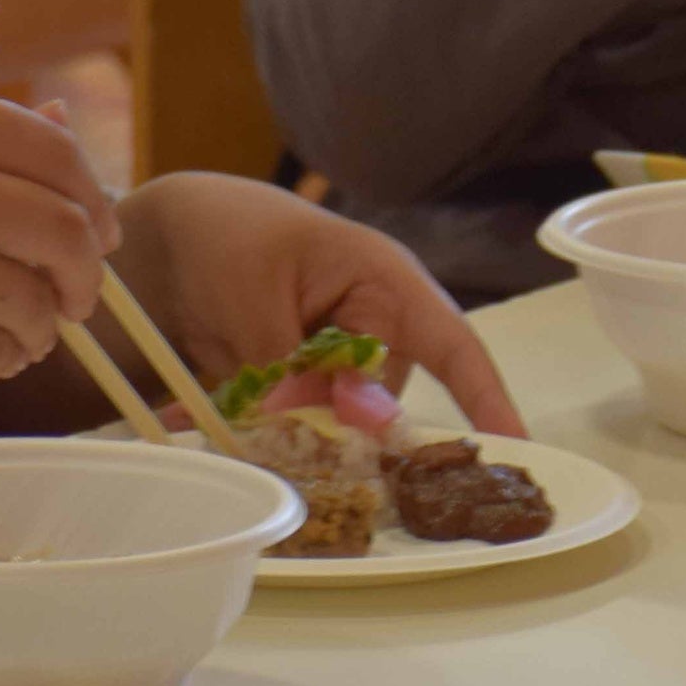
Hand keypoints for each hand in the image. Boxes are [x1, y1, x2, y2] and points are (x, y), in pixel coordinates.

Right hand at [0, 90, 119, 396]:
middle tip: (78, 294)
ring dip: (44, 322)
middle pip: (65, 224)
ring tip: (24, 330)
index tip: (98, 226)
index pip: (51, 147)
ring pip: (37, 295)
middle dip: (86, 269)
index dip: (91, 192)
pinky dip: (7, 355)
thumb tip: (65, 115)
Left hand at [108, 173, 523, 436]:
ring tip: (217, 407)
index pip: (452, 345)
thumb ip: (297, 364)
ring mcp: (336, 367)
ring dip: (280, 435)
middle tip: (274, 434)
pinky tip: (189, 413)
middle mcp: (375, 332)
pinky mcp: (298, 394)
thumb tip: (345, 426)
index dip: (486, 398)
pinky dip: (245, 432)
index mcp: (386, 285)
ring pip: (333, 430)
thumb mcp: (255, 296)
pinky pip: (290, 432)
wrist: (168, 240)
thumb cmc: (228, 236)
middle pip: (382, 409)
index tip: (516, 448)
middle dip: (335, 436)